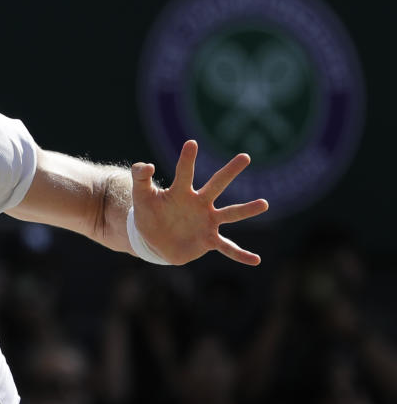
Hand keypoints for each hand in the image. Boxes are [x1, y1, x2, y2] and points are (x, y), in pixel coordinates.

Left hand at [131, 140, 268, 265]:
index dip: (187, 159)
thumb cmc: (149, 214)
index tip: (191, 143)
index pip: (185, 172)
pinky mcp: (208, 240)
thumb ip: (140, 178)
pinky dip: (240, 254)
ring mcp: (206, 221)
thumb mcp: (141, 197)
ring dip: (246, 210)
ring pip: (230, 213)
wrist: (153, 240)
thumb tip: (146, 165)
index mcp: (181, 191)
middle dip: (229, 171)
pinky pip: (227, 247)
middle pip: (216, 185)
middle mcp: (199, 203)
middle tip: (245, 156)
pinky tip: (256, 260)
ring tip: (264, 203)